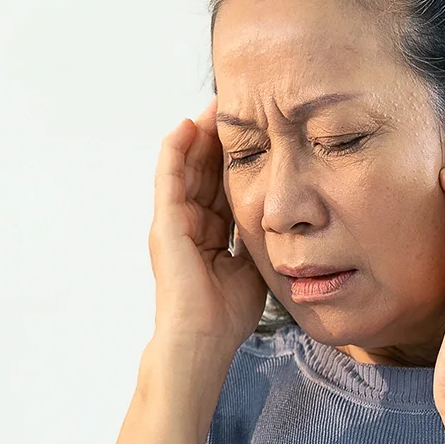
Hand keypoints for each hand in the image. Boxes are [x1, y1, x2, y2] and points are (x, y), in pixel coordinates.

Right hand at [149, 100, 266, 355]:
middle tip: (232, 105)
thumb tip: (280, 221)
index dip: (234, 159)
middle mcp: (187, 224)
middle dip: (216, 139)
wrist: (202, 339)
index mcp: (208, 235)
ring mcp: (173, 222)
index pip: (221, 186)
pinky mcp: (164, 223)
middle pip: (203, 171)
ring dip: (197, 135)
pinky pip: (167, 177)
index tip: (254, 131)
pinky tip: (185, 125)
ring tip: (211, 105)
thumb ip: (257, 240)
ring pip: (184, 167)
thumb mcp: (251, 266)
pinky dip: (174, 150)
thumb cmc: (225, 314)